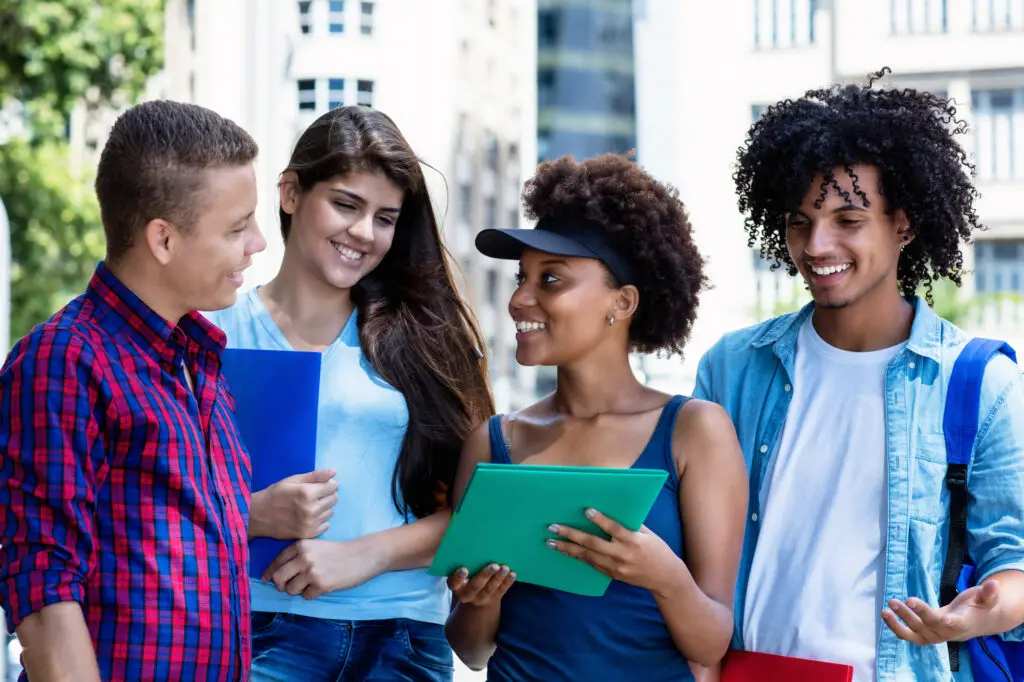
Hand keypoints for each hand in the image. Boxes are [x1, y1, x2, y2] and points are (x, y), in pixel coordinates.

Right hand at [249, 469, 337, 539]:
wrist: (258, 516)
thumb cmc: (276, 494)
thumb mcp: (293, 480)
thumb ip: (315, 476)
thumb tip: (334, 472)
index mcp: (308, 493)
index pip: (333, 486)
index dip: (328, 484)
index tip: (320, 485)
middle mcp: (311, 509)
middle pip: (334, 498)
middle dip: (327, 495)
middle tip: (314, 496)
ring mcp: (311, 523)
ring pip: (331, 511)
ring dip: (324, 507)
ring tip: (310, 506)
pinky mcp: (309, 534)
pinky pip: (326, 524)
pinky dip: (321, 520)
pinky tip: (309, 517)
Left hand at [262, 537, 383, 599]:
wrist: (362, 555)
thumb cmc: (338, 552)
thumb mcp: (315, 546)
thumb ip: (297, 556)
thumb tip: (273, 575)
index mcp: (300, 545)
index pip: (276, 562)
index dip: (269, 573)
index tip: (266, 579)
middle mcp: (304, 557)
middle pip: (278, 578)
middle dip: (281, 585)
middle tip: (289, 587)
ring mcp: (312, 571)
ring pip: (290, 590)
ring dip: (298, 591)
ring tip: (311, 584)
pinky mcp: (322, 584)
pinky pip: (306, 596)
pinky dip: (312, 594)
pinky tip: (322, 586)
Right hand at [447, 564, 515, 607]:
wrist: (476, 600)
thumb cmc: (466, 578)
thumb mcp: (460, 575)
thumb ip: (463, 562)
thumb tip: (473, 542)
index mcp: (456, 587)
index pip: (454, 583)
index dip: (458, 577)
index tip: (464, 569)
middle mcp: (467, 594)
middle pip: (475, 586)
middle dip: (484, 575)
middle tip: (494, 566)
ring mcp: (481, 598)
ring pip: (490, 589)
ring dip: (498, 578)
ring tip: (504, 568)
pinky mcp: (494, 598)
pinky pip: (501, 591)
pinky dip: (507, 582)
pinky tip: (512, 574)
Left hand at [547, 508, 682, 594]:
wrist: (665, 578)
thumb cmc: (658, 550)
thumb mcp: (648, 534)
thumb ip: (631, 524)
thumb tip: (612, 510)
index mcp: (634, 541)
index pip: (614, 529)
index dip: (600, 520)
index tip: (586, 510)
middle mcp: (623, 555)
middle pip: (593, 544)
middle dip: (571, 535)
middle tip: (553, 527)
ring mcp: (616, 567)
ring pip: (588, 556)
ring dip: (568, 548)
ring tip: (551, 542)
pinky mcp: (613, 575)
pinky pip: (592, 564)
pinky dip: (578, 557)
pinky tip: (566, 551)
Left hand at [882, 579, 1001, 643]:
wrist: (973, 622)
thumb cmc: (977, 607)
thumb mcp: (985, 598)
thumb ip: (988, 593)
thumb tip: (994, 584)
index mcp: (964, 623)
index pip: (956, 625)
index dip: (950, 623)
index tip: (945, 619)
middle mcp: (947, 633)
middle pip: (931, 626)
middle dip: (917, 614)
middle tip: (903, 600)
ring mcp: (934, 636)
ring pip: (916, 634)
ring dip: (900, 623)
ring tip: (886, 610)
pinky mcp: (924, 635)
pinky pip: (908, 635)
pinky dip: (896, 628)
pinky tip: (885, 615)